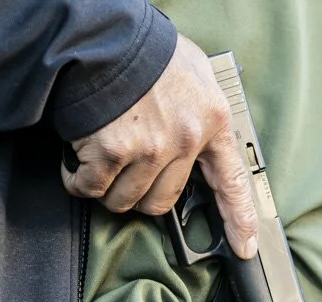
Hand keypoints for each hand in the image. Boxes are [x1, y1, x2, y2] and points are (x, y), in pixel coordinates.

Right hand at [61, 34, 257, 258]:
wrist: (102, 33)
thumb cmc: (144, 52)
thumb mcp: (193, 75)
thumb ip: (198, 114)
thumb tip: (197, 148)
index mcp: (211, 121)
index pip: (231, 182)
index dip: (239, 219)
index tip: (244, 248)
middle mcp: (186, 139)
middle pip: (164, 201)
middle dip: (141, 195)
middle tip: (125, 173)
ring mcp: (150, 148)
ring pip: (126, 200)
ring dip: (108, 190)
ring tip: (100, 160)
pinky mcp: (113, 151)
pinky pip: (92, 188)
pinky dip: (78, 181)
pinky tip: (76, 162)